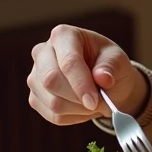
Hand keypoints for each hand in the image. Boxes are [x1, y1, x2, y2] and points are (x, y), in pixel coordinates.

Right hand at [27, 24, 146, 125]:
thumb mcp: (117, 60)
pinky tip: (84, 107)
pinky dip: (74, 116)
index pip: (68, 61)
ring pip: (53, 102)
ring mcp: (35, 76)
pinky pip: (53, 115)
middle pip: (51, 81)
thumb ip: (110, 67)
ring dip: (79, 109)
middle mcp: (42, 52)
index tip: (94, 101)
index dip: (81, 83)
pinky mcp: (35, 97)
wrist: (106, 83)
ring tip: (95, 102)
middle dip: (78, 97)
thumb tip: (103, 78)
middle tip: (99, 103)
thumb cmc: (110, 65)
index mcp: (63, 35)